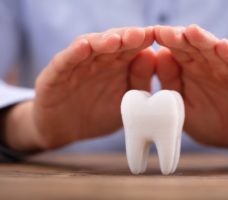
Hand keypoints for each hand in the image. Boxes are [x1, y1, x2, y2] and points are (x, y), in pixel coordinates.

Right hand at [4, 27, 154, 150]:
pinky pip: (66, 61)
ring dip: (103, 42)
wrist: (65, 128)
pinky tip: (84, 47)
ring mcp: (77, 65)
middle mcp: (98, 60)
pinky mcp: (56, 75)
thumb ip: (140, 82)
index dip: (143, 41)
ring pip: (90, 47)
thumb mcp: (126, 102)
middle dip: (126, 37)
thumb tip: (153, 55)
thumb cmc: (99, 113)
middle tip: (140, 34)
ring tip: (115, 40)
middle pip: (113, 43)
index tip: (158, 36)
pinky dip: (74, 54)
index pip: (132, 48)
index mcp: (117, 65)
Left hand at [155, 25, 227, 157]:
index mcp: (193, 70)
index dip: (166, 43)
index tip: (152, 35)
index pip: (178, 52)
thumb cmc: (211, 120)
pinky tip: (223, 47)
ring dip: (204, 42)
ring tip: (191, 32)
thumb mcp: (183, 106)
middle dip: (180, 39)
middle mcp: (211, 67)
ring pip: (217, 54)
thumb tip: (159, 56)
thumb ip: (170, 83)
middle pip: (195, 48)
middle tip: (165, 32)